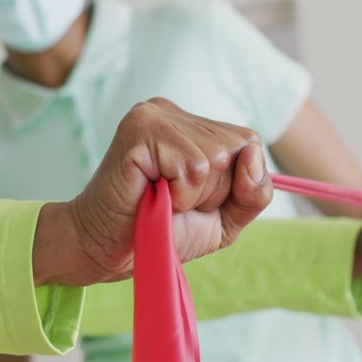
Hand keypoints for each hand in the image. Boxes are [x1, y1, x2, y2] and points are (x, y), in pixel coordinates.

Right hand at [32, 98, 272, 286]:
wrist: (107, 249)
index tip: (191, 198)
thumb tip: (252, 154)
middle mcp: (172, 111)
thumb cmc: (161, 231)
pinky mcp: (139, 129)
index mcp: (190, 124)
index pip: (248, 143)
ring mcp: (153, 115)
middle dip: (213, 191)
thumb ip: (254, 191)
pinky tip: (150, 195)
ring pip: (216, 158)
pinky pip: (192, 167)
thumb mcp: (224, 217)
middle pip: (237, 149)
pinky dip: (180, 196)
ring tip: (160, 198)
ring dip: (194, 195)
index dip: (233, 183)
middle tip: (171, 200)